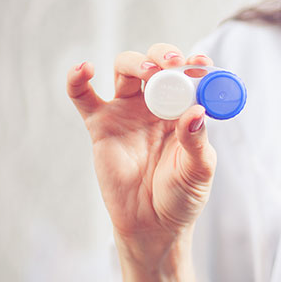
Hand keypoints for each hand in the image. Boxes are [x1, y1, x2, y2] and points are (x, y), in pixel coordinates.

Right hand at [67, 45, 216, 267]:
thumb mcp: (198, 170)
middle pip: (156, 65)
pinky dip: (78, 78)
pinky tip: (84, 69)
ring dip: (135, 62)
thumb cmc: (182, 197)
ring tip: (148, 72)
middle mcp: (157, 106)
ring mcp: (128, 112)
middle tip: (173, 64)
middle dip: (164, 56)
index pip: (190, 79)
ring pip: (126, 70)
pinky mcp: (101, 124)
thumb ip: (197, 142)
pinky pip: (84, 96)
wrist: (153, 225)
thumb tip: (197, 113)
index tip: (202, 63)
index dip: (195, 66)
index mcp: (185, 112)